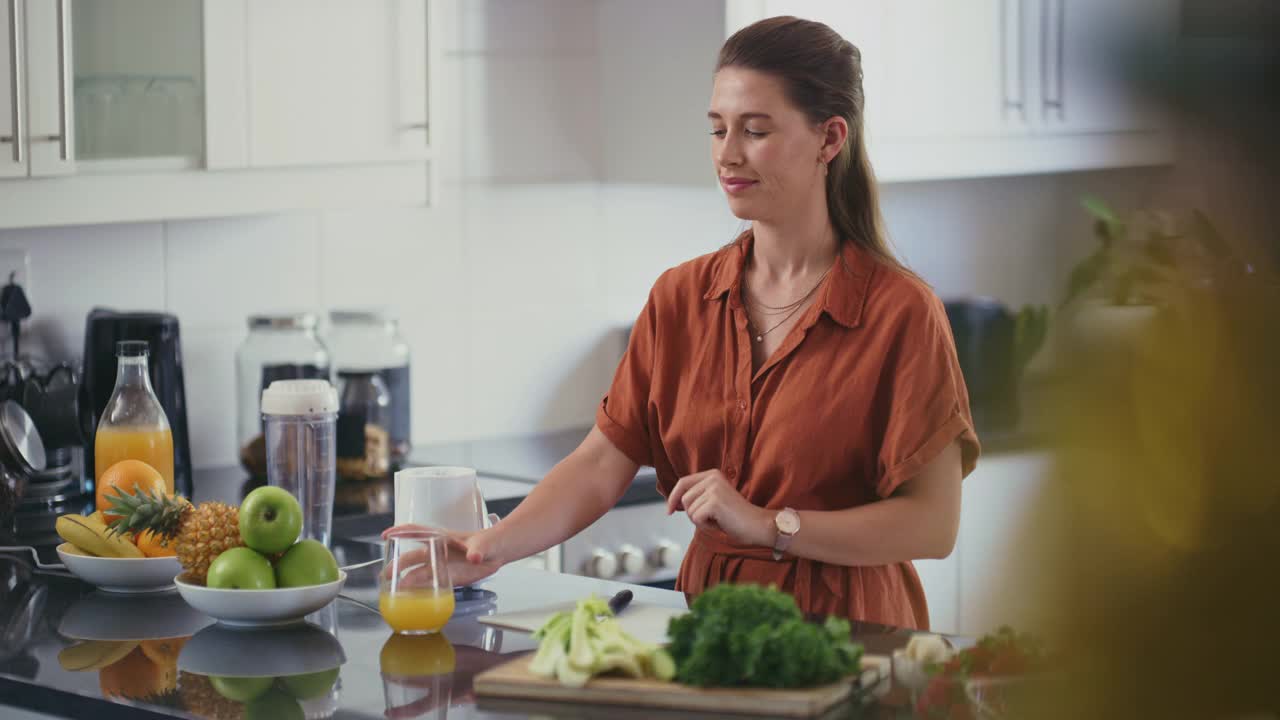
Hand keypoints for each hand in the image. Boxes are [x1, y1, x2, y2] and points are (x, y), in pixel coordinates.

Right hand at [381, 524, 503, 586]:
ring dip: (406, 581)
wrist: (498, 553)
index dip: (401, 532)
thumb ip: (478, 550)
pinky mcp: (447, 577)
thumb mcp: (484, 544)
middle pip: (413, 556)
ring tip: (395, 591)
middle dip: (398, 564)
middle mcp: (438, 551)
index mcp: (443, 538)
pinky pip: (430, 584)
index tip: (387, 535)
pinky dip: (419, 591)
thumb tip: (474, 557)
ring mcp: (441, 565)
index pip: (418, 531)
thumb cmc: (489, 542)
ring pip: (419, 572)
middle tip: (386, 575)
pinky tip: (412, 598)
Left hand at [666, 470, 772, 546]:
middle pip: (684, 499)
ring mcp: (714, 488)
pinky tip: (720, 524)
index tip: (669, 511)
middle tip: (711, 519)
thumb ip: (696, 497)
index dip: (673, 497)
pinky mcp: (715, 502)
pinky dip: (705, 527)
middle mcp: (712, 477)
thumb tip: (673, 502)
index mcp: (712, 474)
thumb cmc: (735, 517)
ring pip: (689, 510)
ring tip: (718, 520)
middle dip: (692, 514)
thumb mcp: (713, 501)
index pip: (683, 482)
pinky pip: (696, 518)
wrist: (757, 525)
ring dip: (700, 522)